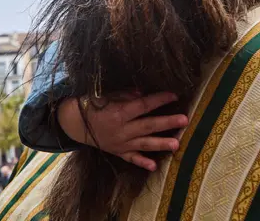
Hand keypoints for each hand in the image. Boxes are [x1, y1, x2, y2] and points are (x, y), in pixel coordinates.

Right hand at [57, 92, 187, 170]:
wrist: (75, 124)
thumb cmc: (93, 105)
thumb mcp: (105, 96)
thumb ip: (124, 95)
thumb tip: (142, 93)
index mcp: (119, 113)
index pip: (143, 106)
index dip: (158, 100)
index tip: (174, 95)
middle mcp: (121, 130)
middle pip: (148, 126)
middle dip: (167, 123)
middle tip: (184, 120)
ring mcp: (120, 143)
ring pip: (143, 144)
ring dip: (160, 144)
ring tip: (176, 145)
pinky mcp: (117, 152)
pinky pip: (131, 158)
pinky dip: (142, 162)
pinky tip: (154, 166)